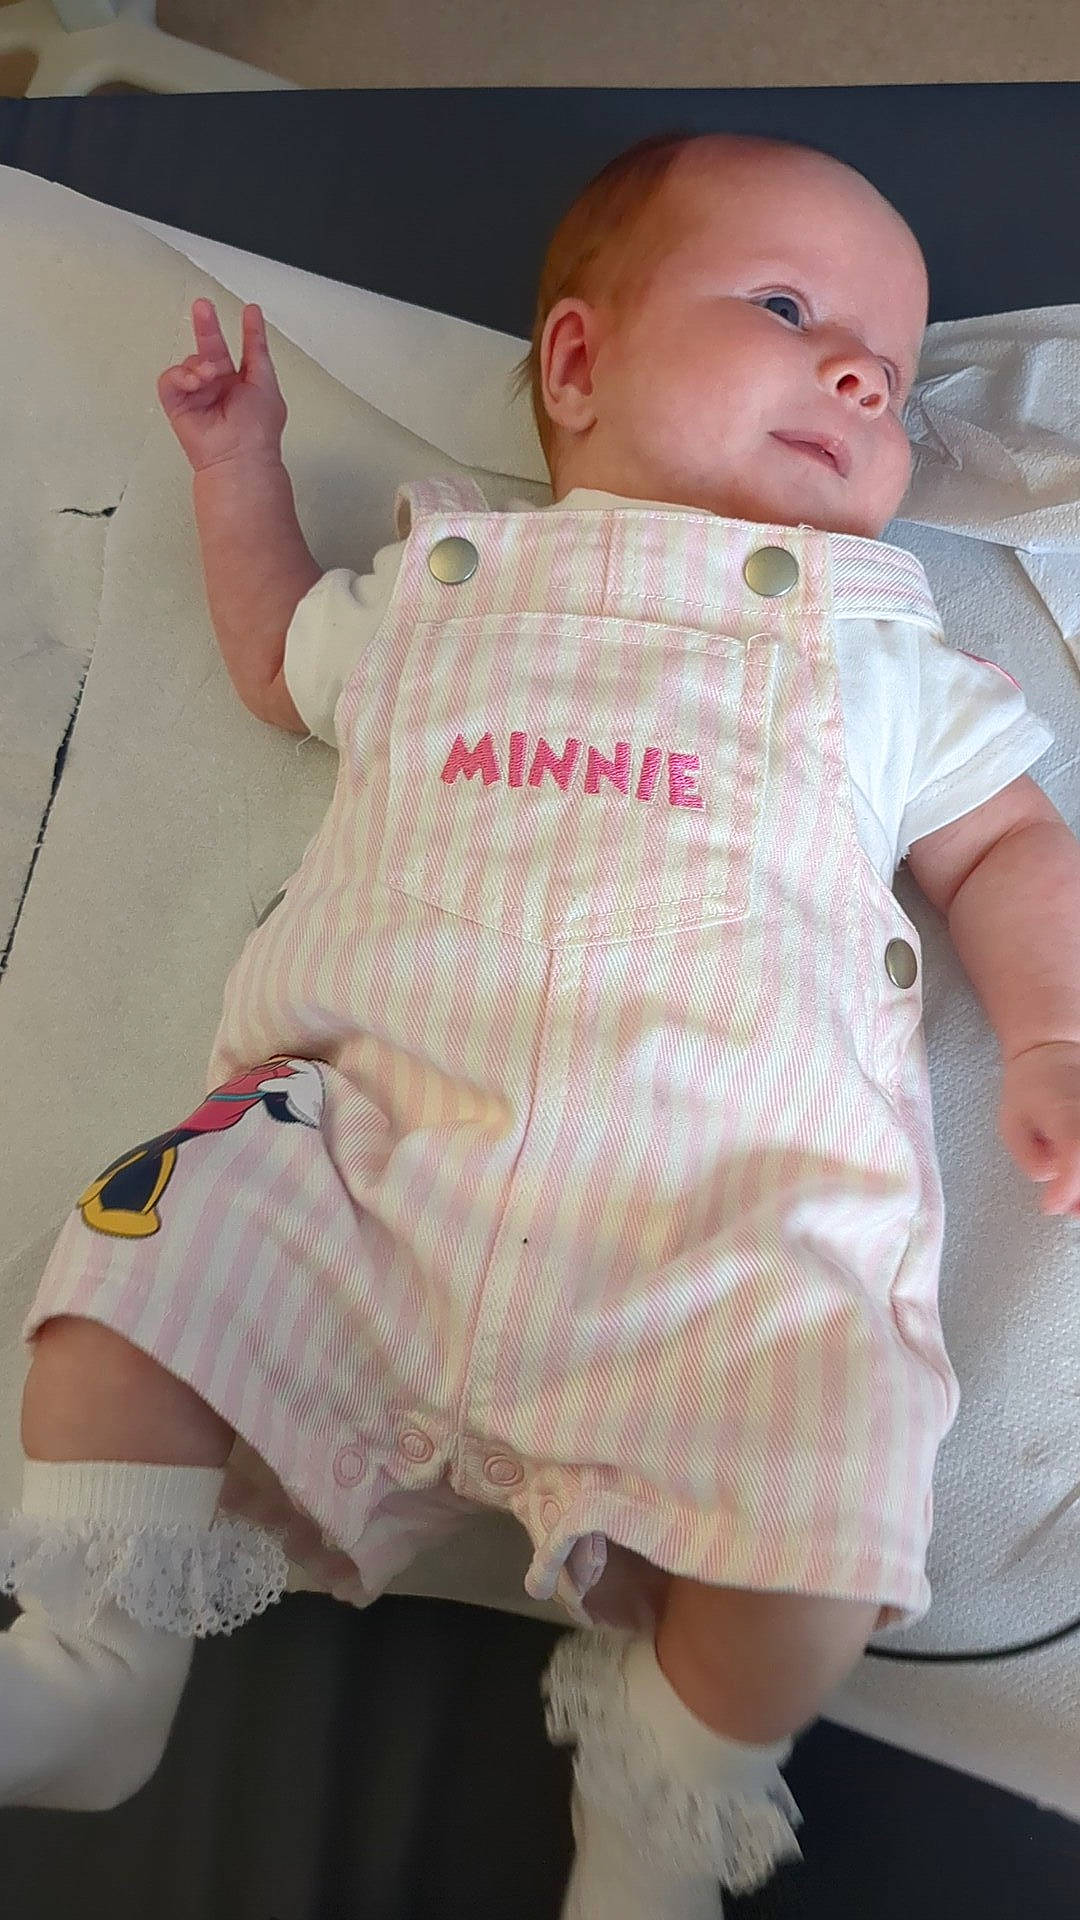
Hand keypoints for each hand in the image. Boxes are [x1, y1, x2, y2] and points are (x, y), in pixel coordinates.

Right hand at [157, 299, 287, 473]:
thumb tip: (255, 319)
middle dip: (206, 326)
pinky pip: (170, 380)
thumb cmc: (258, 430)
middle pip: (209, 348)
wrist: (240, 456)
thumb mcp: (265, 380)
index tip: (249, 311)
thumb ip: (257, 348)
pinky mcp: (178, 405)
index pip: (242, 350)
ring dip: (199, 363)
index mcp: (243, 383)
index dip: (246, 331)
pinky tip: (195, 380)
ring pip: (190, 363)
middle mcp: (220, 387)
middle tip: (203, 307)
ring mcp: (198, 395)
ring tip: (209, 373)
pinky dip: (180, 376)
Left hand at [997, 1040, 1079, 1214]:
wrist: (1055, 1056)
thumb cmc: (1029, 1091)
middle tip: (1070, 1209)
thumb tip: (1050, 1182)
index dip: (1067, 1187)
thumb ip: (1028, 1157)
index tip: (1049, 1205)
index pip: (1076, 1153)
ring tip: (1076, 1203)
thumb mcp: (1012, 1123)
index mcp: (1065, 1111)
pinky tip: (1078, 1185)